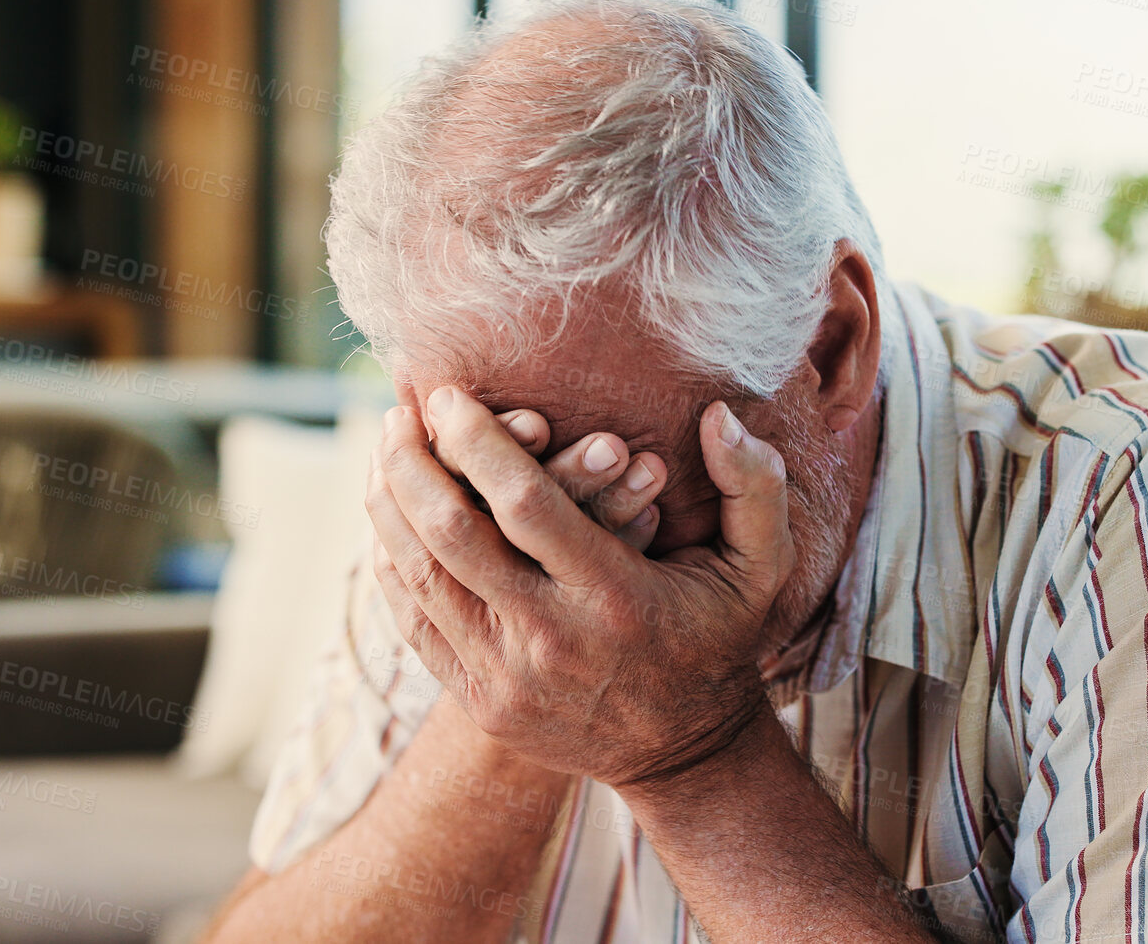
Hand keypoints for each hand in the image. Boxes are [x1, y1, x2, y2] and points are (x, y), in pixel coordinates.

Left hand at [367, 386, 795, 788]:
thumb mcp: (763, 566)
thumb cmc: (720, 638)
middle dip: (413, 463)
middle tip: (398, 412)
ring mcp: (507, 677)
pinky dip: (391, 562)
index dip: (476, 442)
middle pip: (452, 536)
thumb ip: (756, 485)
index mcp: (616, 596)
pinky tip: (388, 517)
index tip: (449, 395)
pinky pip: (414, 621)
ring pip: (419, 576)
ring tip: (384, 450)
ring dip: (389, 505)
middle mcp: (552, 639)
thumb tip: (720, 416)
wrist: (685, 752)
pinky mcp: (479, 700)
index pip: (524, 504)